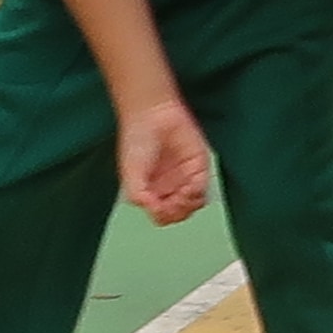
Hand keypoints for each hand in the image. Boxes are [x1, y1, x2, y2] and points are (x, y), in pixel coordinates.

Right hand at [117, 96, 212, 225]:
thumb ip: (138, 195)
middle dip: (176, 213)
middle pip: (178, 214)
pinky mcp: (199, 167)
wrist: (153, 116)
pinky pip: (203, 188)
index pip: (161, 216)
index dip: (162, 216)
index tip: (158, 207)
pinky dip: (197, 194)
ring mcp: (184, 178)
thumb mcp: (129, 173)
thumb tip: (153, 210)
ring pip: (192, 205)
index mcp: (150, 191)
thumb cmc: (137, 140)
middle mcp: (168, 187)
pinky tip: (189, 188)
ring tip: (181, 195)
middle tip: (171, 203)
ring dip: (188, 207)